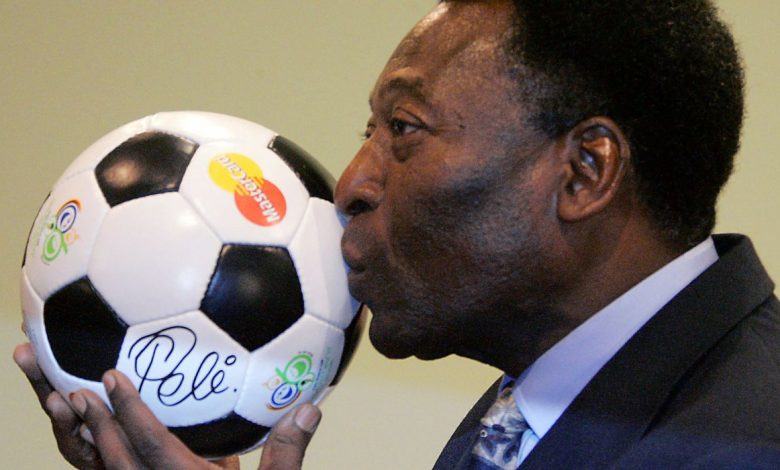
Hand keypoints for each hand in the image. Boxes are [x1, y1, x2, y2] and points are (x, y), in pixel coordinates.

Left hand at [14, 342, 320, 468]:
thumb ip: (288, 452)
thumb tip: (308, 408)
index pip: (150, 442)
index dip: (130, 409)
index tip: (112, 378)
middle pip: (116, 460)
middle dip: (96, 425)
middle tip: (78, 391)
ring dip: (94, 445)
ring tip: (81, 416)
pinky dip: (108, 464)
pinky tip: (110, 452)